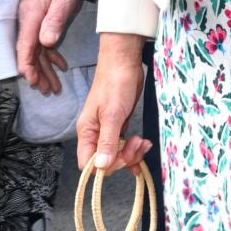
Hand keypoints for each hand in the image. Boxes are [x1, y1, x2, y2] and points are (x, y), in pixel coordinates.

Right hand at [17, 0, 84, 93]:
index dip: (27, 66)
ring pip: (37, 50)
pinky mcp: (41, 19)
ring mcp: (34, 20)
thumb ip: (55, 20)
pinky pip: (42, 42)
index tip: (33, 82)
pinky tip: (60, 66)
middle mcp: (28, 19)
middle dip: (38, 73)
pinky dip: (51, 56)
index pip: (25, 46)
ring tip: (54, 86)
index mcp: (31, 15)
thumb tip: (45, 42)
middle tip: (49, 90)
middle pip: (30, 52)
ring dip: (45, 68)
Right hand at [76, 33, 149, 171]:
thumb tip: (101, 166)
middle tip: (137, 143)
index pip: (89, 163)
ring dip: (133, 153)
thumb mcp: (112, 114)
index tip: (122, 157)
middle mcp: (95, 134)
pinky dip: (135, 148)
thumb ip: (107, 141)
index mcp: (87, 132)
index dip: (106, 166)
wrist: (124, 63)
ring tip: (143, 141)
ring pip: (118, 154)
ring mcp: (108, 131)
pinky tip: (144, 144)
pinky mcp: (120, 126)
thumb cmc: (115, 84)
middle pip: (106, 161)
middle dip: (124, 158)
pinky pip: (125, 146)